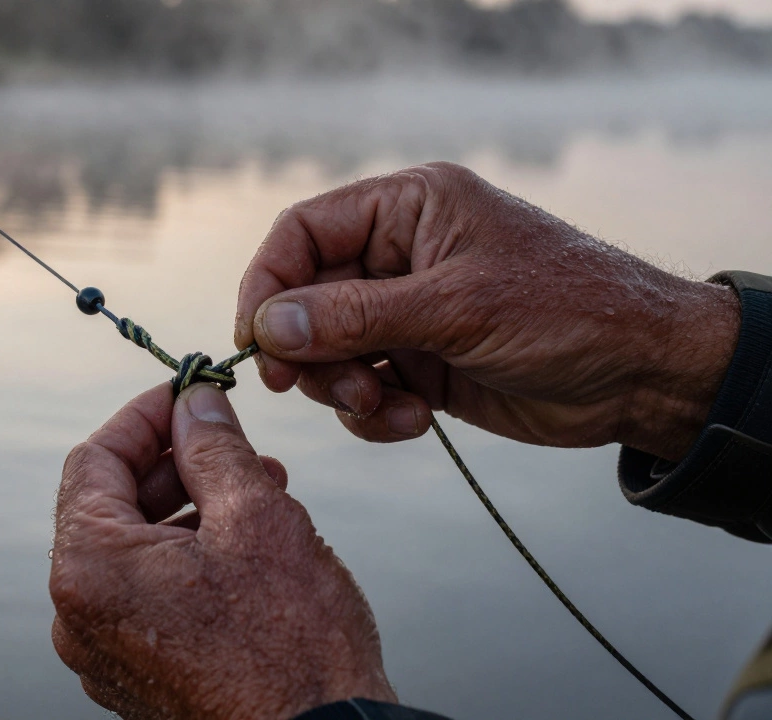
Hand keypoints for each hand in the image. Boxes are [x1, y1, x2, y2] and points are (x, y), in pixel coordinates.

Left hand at [50, 383, 394, 718]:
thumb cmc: (293, 651)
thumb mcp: (256, 517)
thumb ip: (212, 447)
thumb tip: (194, 404)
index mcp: (90, 569)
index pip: (94, 459)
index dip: (145, 417)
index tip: (187, 395)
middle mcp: (80, 616)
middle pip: (111, 505)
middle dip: (176, 465)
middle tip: (234, 443)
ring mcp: (106, 653)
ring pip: (135, 551)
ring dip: (190, 510)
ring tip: (259, 491)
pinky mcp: (138, 677)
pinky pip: (149, 595)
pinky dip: (188, 559)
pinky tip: (246, 546)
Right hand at [234, 162, 740, 461]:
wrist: (644, 376)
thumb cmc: (569, 312)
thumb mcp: (457, 307)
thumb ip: (356, 316)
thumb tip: (268, 325)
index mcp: (409, 208)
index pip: (304, 233)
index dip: (269, 283)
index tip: (256, 341)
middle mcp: (400, 255)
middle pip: (306, 298)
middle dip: (309, 349)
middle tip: (316, 387)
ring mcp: (408, 312)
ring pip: (328, 350)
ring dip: (342, 388)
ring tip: (385, 406)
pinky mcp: (421, 362)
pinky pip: (362, 388)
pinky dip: (373, 412)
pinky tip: (413, 422)